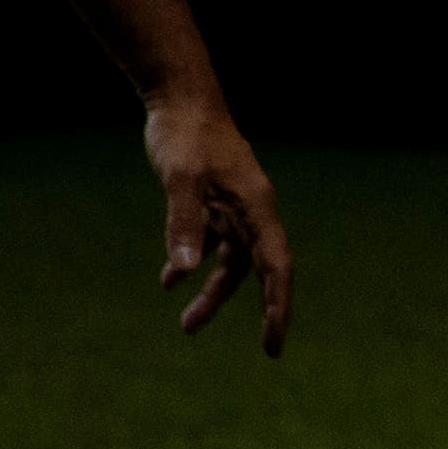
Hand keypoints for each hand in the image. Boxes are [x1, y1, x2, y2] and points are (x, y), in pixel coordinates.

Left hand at [146, 88, 292, 351]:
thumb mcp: (181, 178)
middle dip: (262, 309)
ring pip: (232, 262)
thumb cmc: (186, 133)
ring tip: (187, 326)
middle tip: (268, 350)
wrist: (180, 98)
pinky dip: (191, 262)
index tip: (274, 341)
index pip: (276, 266)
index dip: (278, 306)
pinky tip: (169, 280)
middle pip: (260, 270)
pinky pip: (210, 243)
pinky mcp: (214, 201)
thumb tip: (185, 272)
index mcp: (255, 207)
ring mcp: (234, 207)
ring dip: (212, 293)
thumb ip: (184, 224)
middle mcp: (252, 211)